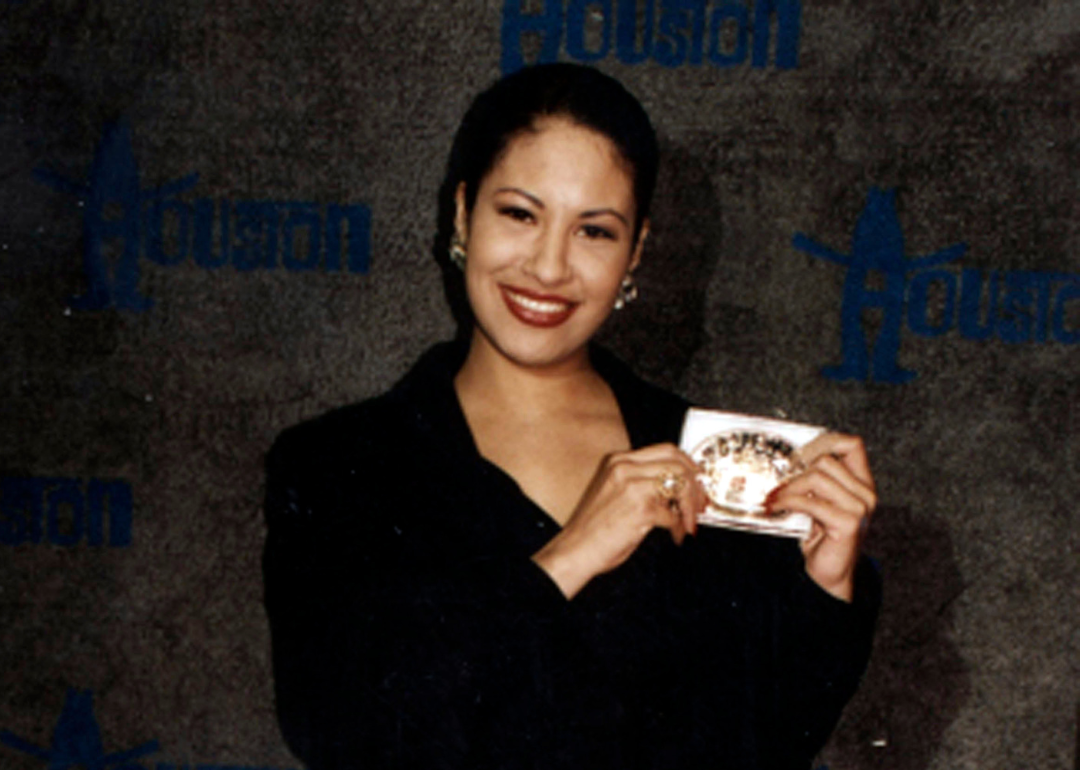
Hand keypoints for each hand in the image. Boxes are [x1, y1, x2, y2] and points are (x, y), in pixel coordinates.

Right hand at [532, 443, 705, 598]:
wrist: (575, 549)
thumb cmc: (594, 526)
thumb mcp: (615, 491)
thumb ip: (641, 481)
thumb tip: (677, 486)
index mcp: (619, 461)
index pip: (666, 450)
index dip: (688, 464)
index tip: (697, 480)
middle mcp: (625, 468)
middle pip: (678, 464)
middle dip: (695, 485)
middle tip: (701, 503)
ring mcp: (633, 487)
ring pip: (680, 485)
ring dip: (691, 508)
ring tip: (688, 524)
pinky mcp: (640, 509)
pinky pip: (673, 515)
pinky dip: (679, 528)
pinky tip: (675, 536)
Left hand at [766, 433, 875, 601]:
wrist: (830, 573)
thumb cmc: (823, 537)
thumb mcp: (819, 501)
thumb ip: (814, 480)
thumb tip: (786, 460)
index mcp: (862, 483)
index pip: (852, 445)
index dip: (824, 442)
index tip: (798, 455)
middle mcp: (865, 493)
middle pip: (826, 459)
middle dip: (795, 468)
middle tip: (778, 480)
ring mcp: (859, 508)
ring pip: (816, 477)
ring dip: (787, 486)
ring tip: (773, 496)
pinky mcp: (848, 524)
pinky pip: (810, 502)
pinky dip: (786, 502)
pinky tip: (775, 507)